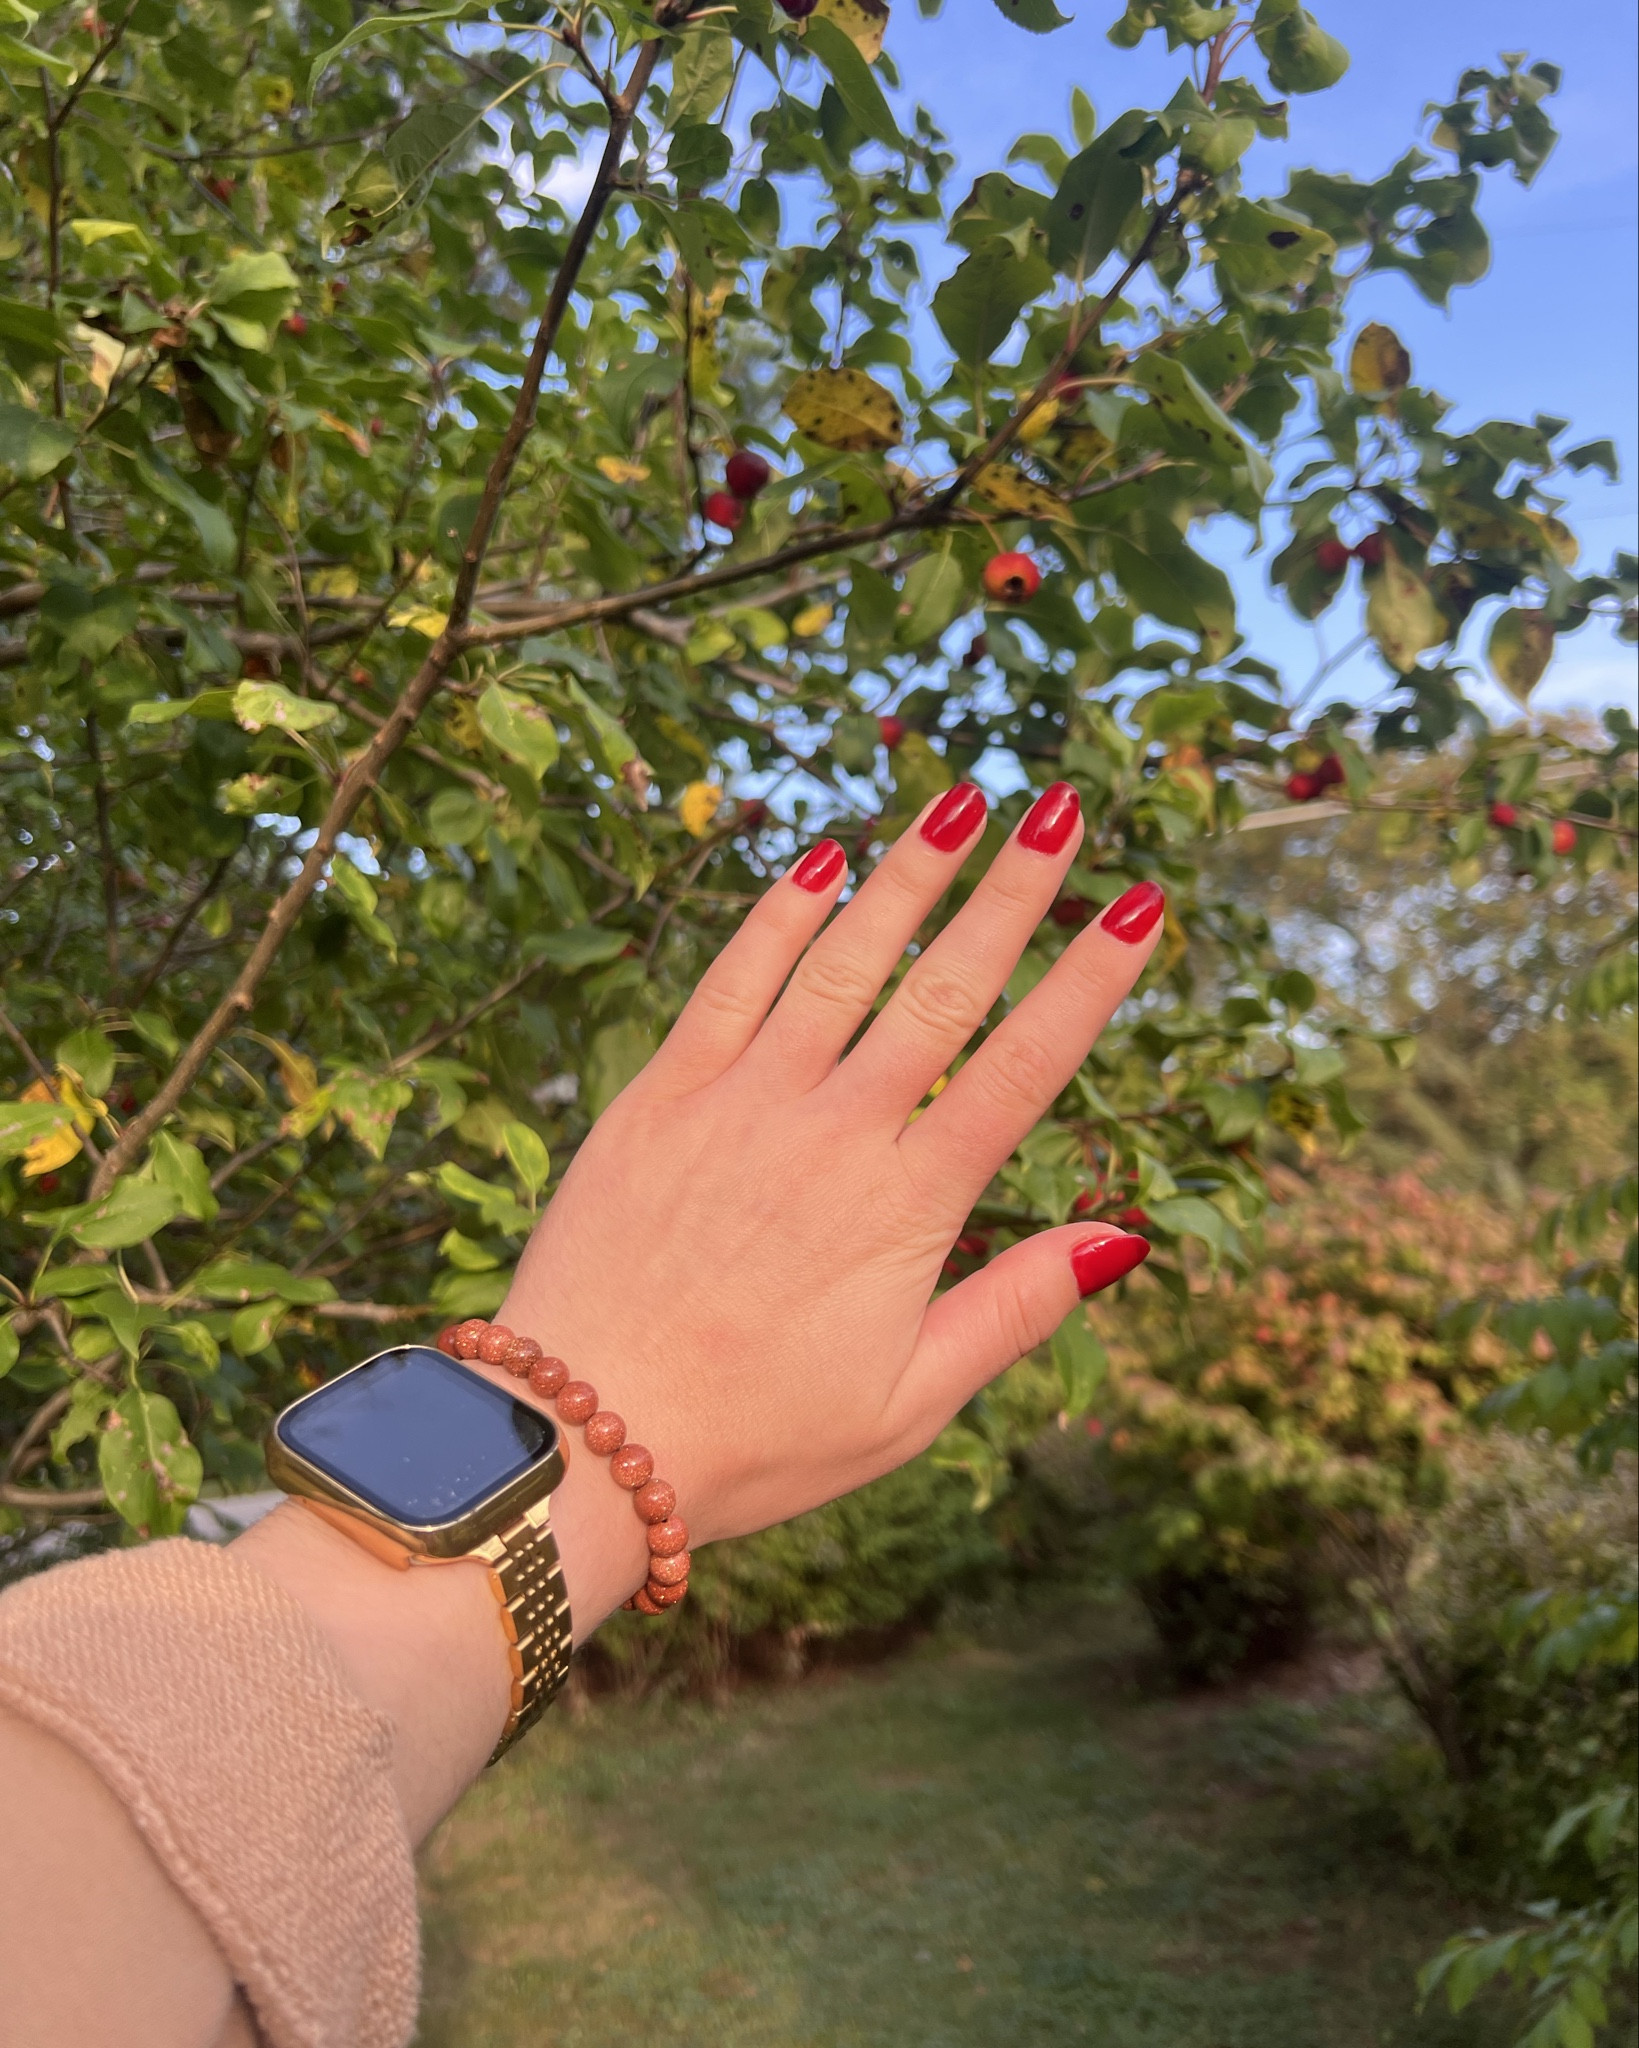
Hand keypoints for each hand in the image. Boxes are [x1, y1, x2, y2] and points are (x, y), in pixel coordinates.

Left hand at [490, 780, 1166, 1627]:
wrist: (583, 1439)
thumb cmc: (757, 1437)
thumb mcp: (911, 1403)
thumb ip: (1016, 1308)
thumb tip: (1123, 1234)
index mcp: (908, 1206)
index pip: (1025, 1066)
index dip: (1091, 978)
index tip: (1142, 901)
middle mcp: (834, 1131)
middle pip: (946, 988)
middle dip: (1014, 892)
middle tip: (1067, 810)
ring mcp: (743, 1100)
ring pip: (843, 960)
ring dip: (909, 876)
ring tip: (963, 799)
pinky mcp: (663, 1094)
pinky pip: (729, 980)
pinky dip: (776, 914)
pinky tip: (820, 858)